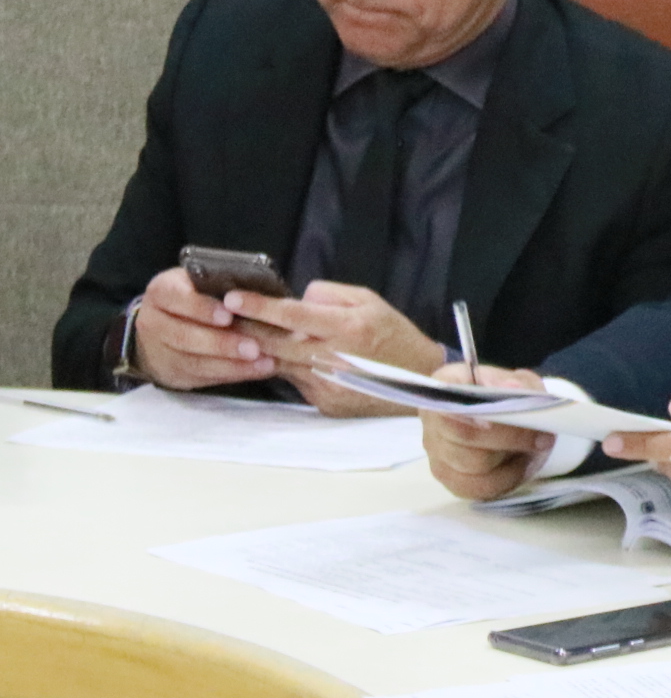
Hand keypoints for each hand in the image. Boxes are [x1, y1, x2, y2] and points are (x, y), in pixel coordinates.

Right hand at [126, 267, 288, 389]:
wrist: (165, 325)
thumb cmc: (196, 296)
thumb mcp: (200, 282)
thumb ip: (220, 284)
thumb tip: (255, 293)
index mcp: (161, 292)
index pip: (176, 298)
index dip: (201, 308)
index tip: (228, 316)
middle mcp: (153, 321)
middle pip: (183, 336)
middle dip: (221, 343)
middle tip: (254, 347)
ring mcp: (159, 351)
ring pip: (193, 362)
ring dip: (231, 364)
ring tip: (263, 362)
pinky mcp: (172, 373)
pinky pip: (202, 377)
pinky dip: (232, 374)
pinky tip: (256, 370)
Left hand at [224, 282, 438, 414]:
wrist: (421, 382)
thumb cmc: (395, 336)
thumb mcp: (370, 302)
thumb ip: (330, 295)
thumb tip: (298, 299)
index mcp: (347, 329)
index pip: (291, 316)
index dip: (258, 306)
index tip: (231, 298)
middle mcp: (334, 358)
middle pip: (274, 343)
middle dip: (246, 328)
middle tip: (222, 317)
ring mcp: (327, 384)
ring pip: (278, 364)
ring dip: (259, 350)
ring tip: (243, 335)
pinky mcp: (324, 402)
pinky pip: (294, 380)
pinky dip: (287, 367)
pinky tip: (286, 357)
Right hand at [423, 364, 553, 500]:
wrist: (506, 421)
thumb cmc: (509, 397)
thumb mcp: (520, 382)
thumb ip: (518, 383)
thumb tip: (511, 388)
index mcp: (445, 384)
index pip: (447, 399)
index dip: (469, 412)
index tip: (496, 421)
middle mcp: (433, 419)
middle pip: (464, 436)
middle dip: (508, 438)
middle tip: (542, 436)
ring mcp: (438, 453)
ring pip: (474, 465)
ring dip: (510, 459)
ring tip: (532, 449)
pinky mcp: (452, 480)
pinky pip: (480, 488)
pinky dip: (507, 479)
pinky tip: (519, 465)